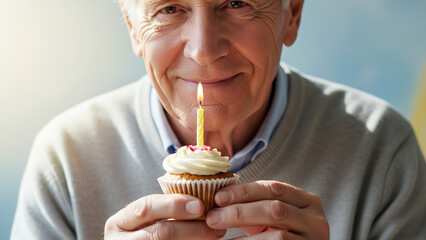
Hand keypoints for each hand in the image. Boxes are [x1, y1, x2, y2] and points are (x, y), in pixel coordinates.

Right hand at [104, 194, 225, 238]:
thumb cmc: (140, 234)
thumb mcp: (142, 221)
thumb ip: (162, 211)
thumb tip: (200, 200)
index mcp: (119, 223)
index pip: (146, 207)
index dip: (173, 205)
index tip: (199, 205)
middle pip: (159, 233)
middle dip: (190, 227)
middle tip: (214, 223)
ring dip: (195, 239)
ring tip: (216, 234)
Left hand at [206, 181, 328, 238]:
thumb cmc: (279, 236)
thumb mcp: (270, 218)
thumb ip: (253, 205)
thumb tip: (217, 198)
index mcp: (307, 201)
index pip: (274, 188)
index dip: (244, 191)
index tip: (218, 197)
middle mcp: (316, 220)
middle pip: (275, 209)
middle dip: (240, 211)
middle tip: (213, 217)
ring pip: (277, 236)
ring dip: (244, 237)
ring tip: (219, 234)